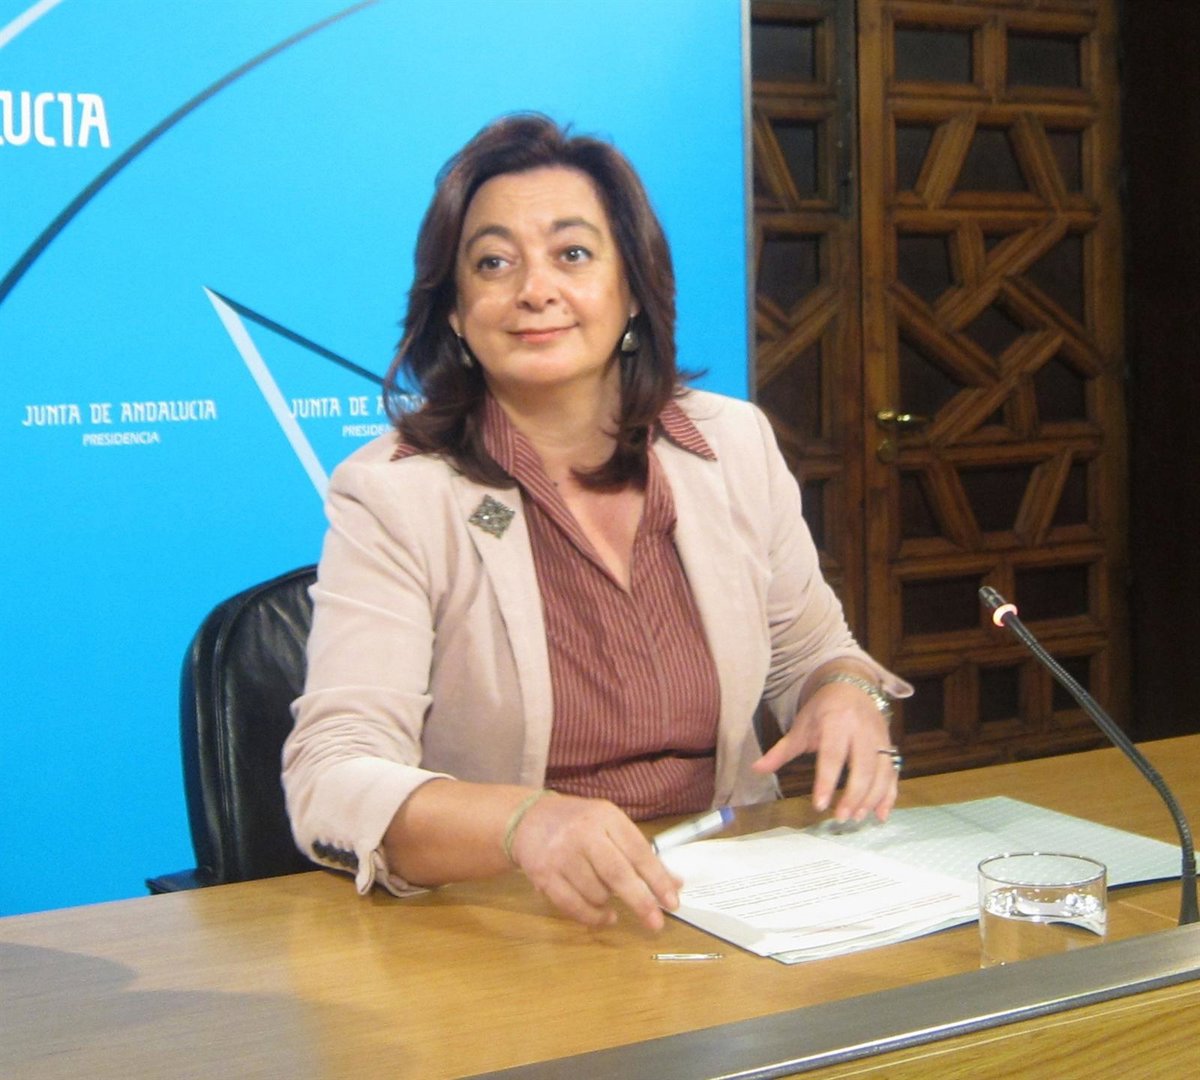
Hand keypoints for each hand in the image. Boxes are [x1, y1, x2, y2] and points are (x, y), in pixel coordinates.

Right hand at [509, 794, 682, 930]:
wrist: (528, 819)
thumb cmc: (578, 823)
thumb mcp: (611, 826)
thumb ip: (640, 853)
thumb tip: (675, 883)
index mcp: (606, 817)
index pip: (638, 851)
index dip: (657, 878)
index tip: (672, 901)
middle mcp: (583, 834)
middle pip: (618, 873)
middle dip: (641, 901)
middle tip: (657, 923)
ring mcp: (562, 855)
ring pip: (596, 893)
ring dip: (610, 904)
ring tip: (611, 900)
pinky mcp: (545, 875)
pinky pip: (573, 905)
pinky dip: (593, 917)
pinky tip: (605, 917)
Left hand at [752, 679, 897, 822]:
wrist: (851, 686)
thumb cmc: (823, 709)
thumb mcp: (801, 726)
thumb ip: (781, 751)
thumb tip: (756, 769)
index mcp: (837, 722)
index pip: (833, 755)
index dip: (827, 781)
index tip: (820, 805)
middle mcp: (862, 730)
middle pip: (863, 767)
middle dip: (854, 795)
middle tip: (841, 818)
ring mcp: (880, 738)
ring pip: (882, 772)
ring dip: (872, 798)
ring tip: (856, 817)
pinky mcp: (889, 746)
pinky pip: (893, 773)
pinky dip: (890, 796)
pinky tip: (881, 815)